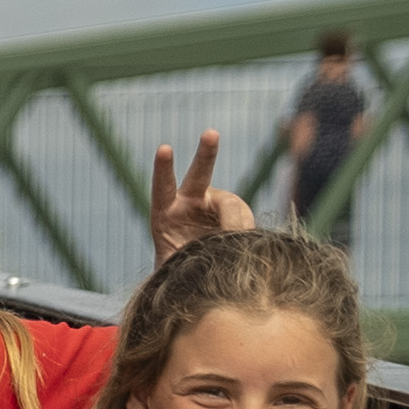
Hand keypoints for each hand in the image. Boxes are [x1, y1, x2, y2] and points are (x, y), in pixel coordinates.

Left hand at [149, 132, 256, 260]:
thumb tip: (204, 248)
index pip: (162, 187)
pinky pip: (245, 222)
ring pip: (231, 207)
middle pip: (199, 174)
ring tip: (229, 248)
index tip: (164, 148)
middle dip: (206, 153)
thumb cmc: (175, 271)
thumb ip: (179, 257)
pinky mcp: (237, 216)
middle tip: (210, 134)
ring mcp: (216, 206)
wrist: (198, 274)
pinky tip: (242, 247)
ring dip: (233, 227)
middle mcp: (191, 201)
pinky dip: (246, 234)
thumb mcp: (170, 268)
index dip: (163, 169)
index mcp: (165, 212)